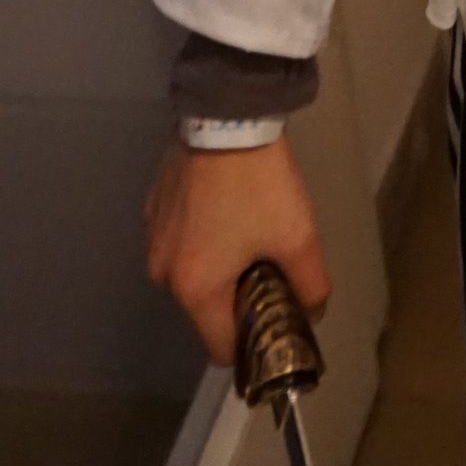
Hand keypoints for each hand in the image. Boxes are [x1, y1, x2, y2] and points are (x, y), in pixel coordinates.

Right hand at [145, 135, 330, 369]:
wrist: (228, 118)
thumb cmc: (260, 187)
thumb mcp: (298, 239)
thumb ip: (310, 287)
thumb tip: (312, 312)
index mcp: (194, 288)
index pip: (221, 348)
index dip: (253, 344)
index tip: (276, 325)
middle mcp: (163, 271)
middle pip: (207, 310)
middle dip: (238, 300)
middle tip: (271, 268)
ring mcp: (153, 238)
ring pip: (194, 275)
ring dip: (220, 268)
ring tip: (251, 234)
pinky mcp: (154, 208)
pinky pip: (182, 243)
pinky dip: (203, 240)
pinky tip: (229, 212)